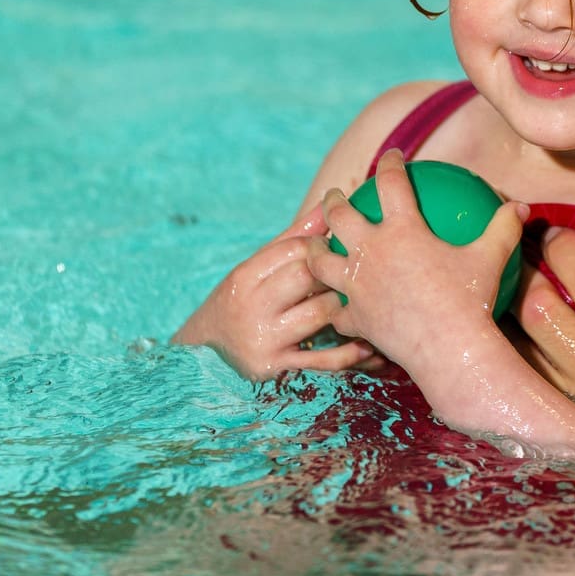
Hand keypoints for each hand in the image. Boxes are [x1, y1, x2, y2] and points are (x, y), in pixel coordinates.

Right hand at [172, 204, 378, 381]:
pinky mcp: (278, 370)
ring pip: (321, 314)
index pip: (294, 249)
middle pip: (309, 277)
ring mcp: (264, 340)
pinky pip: (323, 360)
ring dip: (347, 307)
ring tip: (367, 302)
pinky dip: (350, 353)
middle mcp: (252, 307)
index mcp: (245, 277)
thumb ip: (294, 238)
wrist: (207, 351)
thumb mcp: (257, 267)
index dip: (323, 245)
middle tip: (358, 273)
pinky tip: (368, 346)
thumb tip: (329, 205)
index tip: (336, 248)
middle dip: (336, 273)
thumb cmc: (242, 299)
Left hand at [304, 149, 526, 367]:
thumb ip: (503, 228)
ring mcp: (356, 285)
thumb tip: (521, 207)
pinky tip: (335, 307)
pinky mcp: (354, 316)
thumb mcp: (492, 258)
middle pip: (339, 215)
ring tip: (312, 244)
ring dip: (313, 248)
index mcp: (402, 229)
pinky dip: (335, 306)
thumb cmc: (472, 300)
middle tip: (335, 197)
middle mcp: (371, 251)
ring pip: (319, 259)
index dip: (390, 163)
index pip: (390, 182)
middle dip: (333, 201)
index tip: (392, 156)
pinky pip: (336, 309)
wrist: (449, 349)